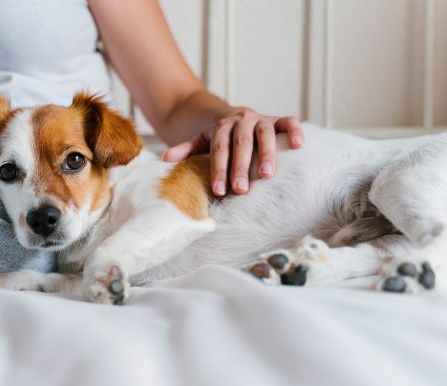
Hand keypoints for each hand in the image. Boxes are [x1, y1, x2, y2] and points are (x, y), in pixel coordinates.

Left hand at [162, 108, 304, 196]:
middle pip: (241, 144)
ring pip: (265, 134)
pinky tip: (299, 145)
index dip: (218, 170)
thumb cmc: (217, 138)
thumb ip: (185, 150)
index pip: (219, 150)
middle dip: (240, 167)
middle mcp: (242, 120)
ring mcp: (261, 119)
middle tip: (240, 190)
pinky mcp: (278, 120)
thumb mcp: (200, 142)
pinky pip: (289, 122)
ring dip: (266, 154)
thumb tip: (165, 159)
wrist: (232, 116)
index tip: (218, 190)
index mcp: (221, 127)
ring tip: (267, 175)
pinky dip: (295, 131)